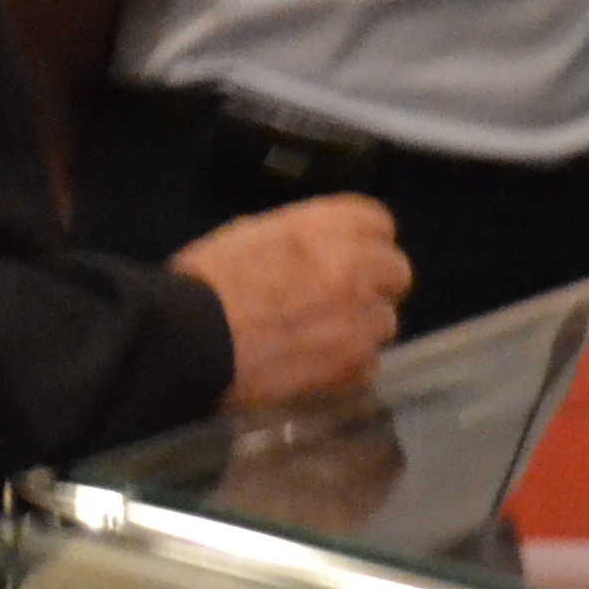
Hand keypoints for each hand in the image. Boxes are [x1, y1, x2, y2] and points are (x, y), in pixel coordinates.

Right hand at [171, 195, 408, 409]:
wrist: (191, 342)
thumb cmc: (207, 281)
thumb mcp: (250, 233)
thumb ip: (301, 238)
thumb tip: (320, 250)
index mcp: (323, 229)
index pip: (378, 221)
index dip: (365, 236)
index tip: (352, 249)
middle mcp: (352, 270)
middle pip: (397, 270)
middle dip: (375, 280)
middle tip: (345, 293)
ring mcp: (357, 321)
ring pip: (386, 320)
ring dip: (363, 324)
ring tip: (328, 334)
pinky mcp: (352, 367)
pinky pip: (369, 361)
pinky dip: (349, 363)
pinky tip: (317, 363)